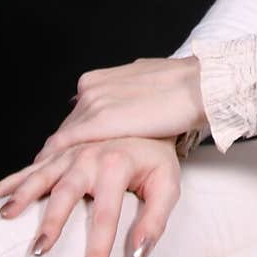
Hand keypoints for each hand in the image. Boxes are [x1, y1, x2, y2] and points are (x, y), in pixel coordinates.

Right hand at [0, 136, 181, 256]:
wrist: (150, 121)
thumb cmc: (157, 160)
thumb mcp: (167, 186)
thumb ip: (155, 220)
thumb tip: (137, 254)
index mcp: (117, 165)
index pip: (106, 216)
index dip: (97, 251)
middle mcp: (89, 155)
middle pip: (66, 192)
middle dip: (51, 222)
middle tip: (38, 250)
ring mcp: (71, 152)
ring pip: (41, 175)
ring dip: (22, 196)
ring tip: (5, 218)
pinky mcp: (59, 152)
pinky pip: (31, 167)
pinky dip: (11, 182)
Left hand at [30, 57, 206, 164]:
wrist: (196, 86)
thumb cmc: (179, 87)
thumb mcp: (142, 83)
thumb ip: (124, 93)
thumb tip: (120, 104)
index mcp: (98, 79)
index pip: (76, 113)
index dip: (76, 135)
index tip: (75, 152)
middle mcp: (90, 89)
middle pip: (69, 126)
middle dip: (69, 148)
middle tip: (65, 171)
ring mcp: (92, 104)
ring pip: (65, 138)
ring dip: (64, 157)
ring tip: (61, 177)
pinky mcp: (98, 123)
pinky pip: (65, 146)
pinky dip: (60, 161)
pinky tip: (61, 175)